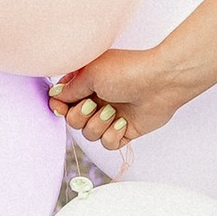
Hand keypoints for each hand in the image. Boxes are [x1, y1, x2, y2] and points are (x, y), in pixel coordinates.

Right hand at [48, 42, 190, 148]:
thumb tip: (55, 96)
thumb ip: (70, 89)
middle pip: (73, 121)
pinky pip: (108, 143)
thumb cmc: (127, 71)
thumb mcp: (91, 74)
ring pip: (89, 134)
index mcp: (87, 83)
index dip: (60, 107)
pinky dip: (113, 135)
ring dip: (98, 125)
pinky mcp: (124, 130)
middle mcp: (97, 100)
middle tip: (93, 104)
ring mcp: (110, 116)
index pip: (63, 101)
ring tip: (113, 112)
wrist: (161, 82)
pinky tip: (124, 122)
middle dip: (80, 116)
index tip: (61, 106)